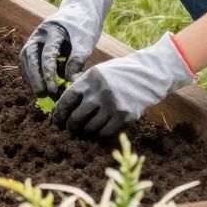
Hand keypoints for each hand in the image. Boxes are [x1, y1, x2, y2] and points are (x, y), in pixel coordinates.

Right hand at [19, 0, 114, 98]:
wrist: (80, 12)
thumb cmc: (84, 27)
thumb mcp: (85, 42)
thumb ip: (77, 60)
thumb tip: (71, 82)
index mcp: (52, 30)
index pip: (47, 54)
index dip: (49, 74)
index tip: (53, 90)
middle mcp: (38, 34)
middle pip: (30, 57)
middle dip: (35, 77)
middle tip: (42, 94)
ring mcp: (34, 38)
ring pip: (26, 60)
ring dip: (31, 77)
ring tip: (40, 94)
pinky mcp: (35, 45)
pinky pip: (29, 62)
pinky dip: (32, 74)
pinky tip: (40, 86)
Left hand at [51, 33, 192, 139]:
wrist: (149, 75)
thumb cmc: (120, 74)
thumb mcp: (98, 72)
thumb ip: (83, 85)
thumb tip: (64, 105)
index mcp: (90, 79)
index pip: (67, 99)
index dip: (60, 112)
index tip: (56, 119)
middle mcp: (100, 92)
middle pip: (77, 117)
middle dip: (70, 125)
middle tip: (70, 128)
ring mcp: (113, 105)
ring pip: (90, 127)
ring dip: (85, 131)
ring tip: (84, 130)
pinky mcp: (125, 116)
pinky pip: (106, 132)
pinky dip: (100, 134)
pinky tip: (99, 131)